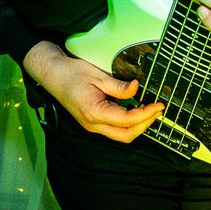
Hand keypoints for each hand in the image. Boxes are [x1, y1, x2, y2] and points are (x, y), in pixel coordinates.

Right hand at [22, 41, 162, 141]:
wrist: (53, 75)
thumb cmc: (72, 73)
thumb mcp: (98, 76)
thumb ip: (118, 86)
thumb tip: (137, 88)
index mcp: (94, 112)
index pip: (127, 120)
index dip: (146, 114)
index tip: (158, 105)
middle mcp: (93, 124)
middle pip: (125, 135)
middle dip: (144, 125)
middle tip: (156, 110)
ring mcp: (92, 125)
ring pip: (120, 135)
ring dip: (137, 126)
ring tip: (148, 110)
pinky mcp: (92, 123)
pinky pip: (114, 129)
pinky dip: (127, 123)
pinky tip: (134, 110)